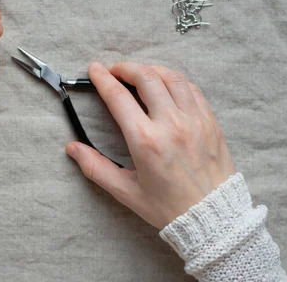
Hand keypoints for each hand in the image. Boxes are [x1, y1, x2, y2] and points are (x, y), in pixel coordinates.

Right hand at [65, 62, 234, 228]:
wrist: (214, 219)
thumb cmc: (168, 207)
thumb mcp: (126, 191)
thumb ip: (96, 168)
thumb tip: (72, 148)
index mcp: (145, 141)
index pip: (118, 98)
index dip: (102, 79)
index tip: (94, 69)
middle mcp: (170, 124)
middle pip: (146, 77)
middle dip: (125, 68)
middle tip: (114, 71)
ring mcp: (194, 120)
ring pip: (171, 77)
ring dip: (151, 70)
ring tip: (139, 74)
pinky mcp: (210, 122)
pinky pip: (191, 89)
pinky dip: (175, 81)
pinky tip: (166, 86)